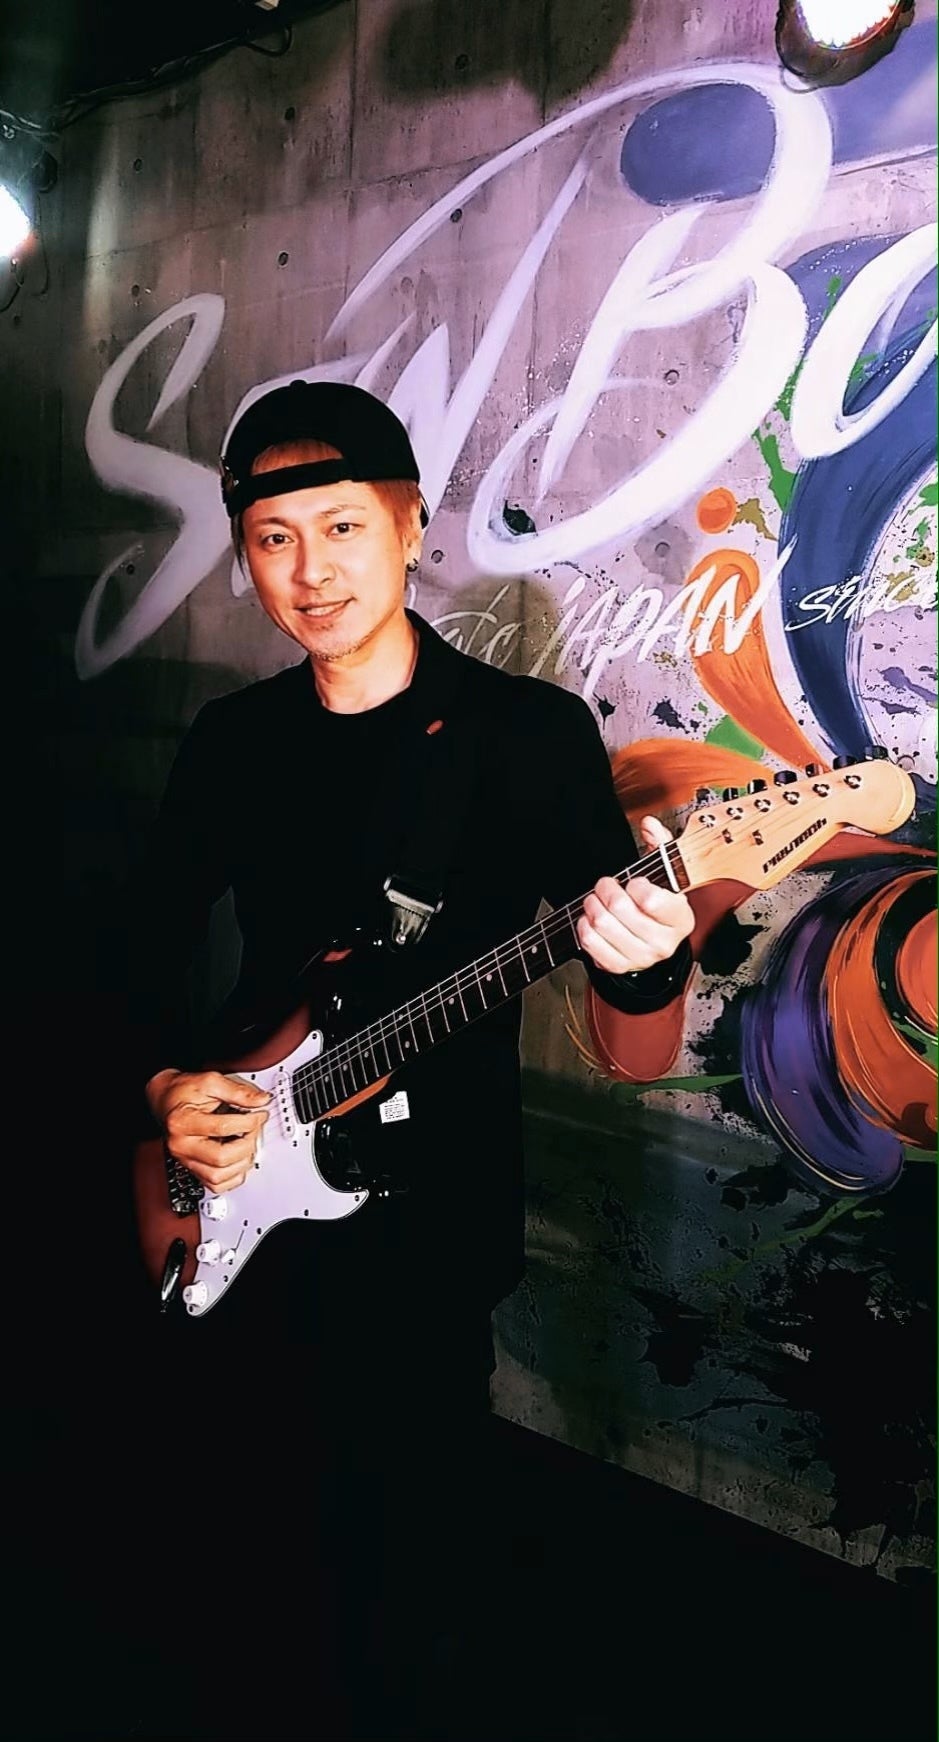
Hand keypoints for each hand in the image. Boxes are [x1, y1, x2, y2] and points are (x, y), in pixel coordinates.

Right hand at [145, 1068, 270, 1193]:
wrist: (166, 1100)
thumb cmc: (184, 1092)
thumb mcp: (210, 1081)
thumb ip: (237, 1091)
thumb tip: (261, 1101)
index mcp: (182, 1122)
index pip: (223, 1128)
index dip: (249, 1121)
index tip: (259, 1114)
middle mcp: (181, 1146)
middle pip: (221, 1159)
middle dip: (246, 1144)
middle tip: (254, 1130)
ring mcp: (186, 1160)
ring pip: (218, 1178)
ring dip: (242, 1163)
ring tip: (247, 1144)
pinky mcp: (192, 1168)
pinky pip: (215, 1185)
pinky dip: (232, 1177)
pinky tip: (238, 1160)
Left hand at [576, 815, 693, 974]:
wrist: (654, 943)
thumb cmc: (658, 908)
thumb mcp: (665, 878)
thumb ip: (659, 846)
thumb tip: (650, 825)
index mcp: (679, 918)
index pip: (651, 899)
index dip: (636, 885)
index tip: (635, 883)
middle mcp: (662, 942)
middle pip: (620, 908)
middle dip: (607, 889)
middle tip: (607, 885)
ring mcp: (640, 956)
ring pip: (602, 923)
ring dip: (593, 905)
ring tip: (597, 900)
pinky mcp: (618, 965)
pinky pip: (590, 942)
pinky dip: (584, 926)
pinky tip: (591, 919)